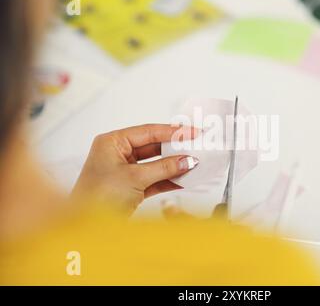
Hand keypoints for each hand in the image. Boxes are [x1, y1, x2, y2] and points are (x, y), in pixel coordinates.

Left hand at [72, 124, 198, 213]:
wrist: (85, 227)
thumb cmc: (97, 197)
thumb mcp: (135, 178)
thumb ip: (164, 168)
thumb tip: (186, 160)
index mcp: (112, 142)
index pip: (148, 131)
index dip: (172, 132)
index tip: (191, 132)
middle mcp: (117, 154)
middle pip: (153, 147)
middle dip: (174, 149)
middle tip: (195, 147)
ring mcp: (125, 171)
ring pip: (155, 164)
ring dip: (174, 166)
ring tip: (193, 164)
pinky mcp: (131, 188)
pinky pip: (154, 179)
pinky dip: (168, 180)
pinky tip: (183, 179)